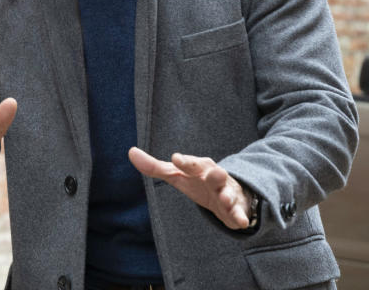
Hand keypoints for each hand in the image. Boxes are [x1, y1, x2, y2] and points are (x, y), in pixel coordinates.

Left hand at [128, 147, 251, 229]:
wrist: (227, 194)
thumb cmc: (196, 182)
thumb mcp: (176, 174)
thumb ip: (154, 166)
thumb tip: (131, 151)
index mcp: (198, 168)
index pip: (190, 163)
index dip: (184, 161)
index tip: (176, 158)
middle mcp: (214, 177)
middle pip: (215, 174)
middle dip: (215, 174)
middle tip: (216, 172)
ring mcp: (227, 193)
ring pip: (228, 193)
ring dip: (228, 195)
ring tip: (225, 199)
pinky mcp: (236, 209)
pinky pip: (239, 213)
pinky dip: (241, 217)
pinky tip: (242, 222)